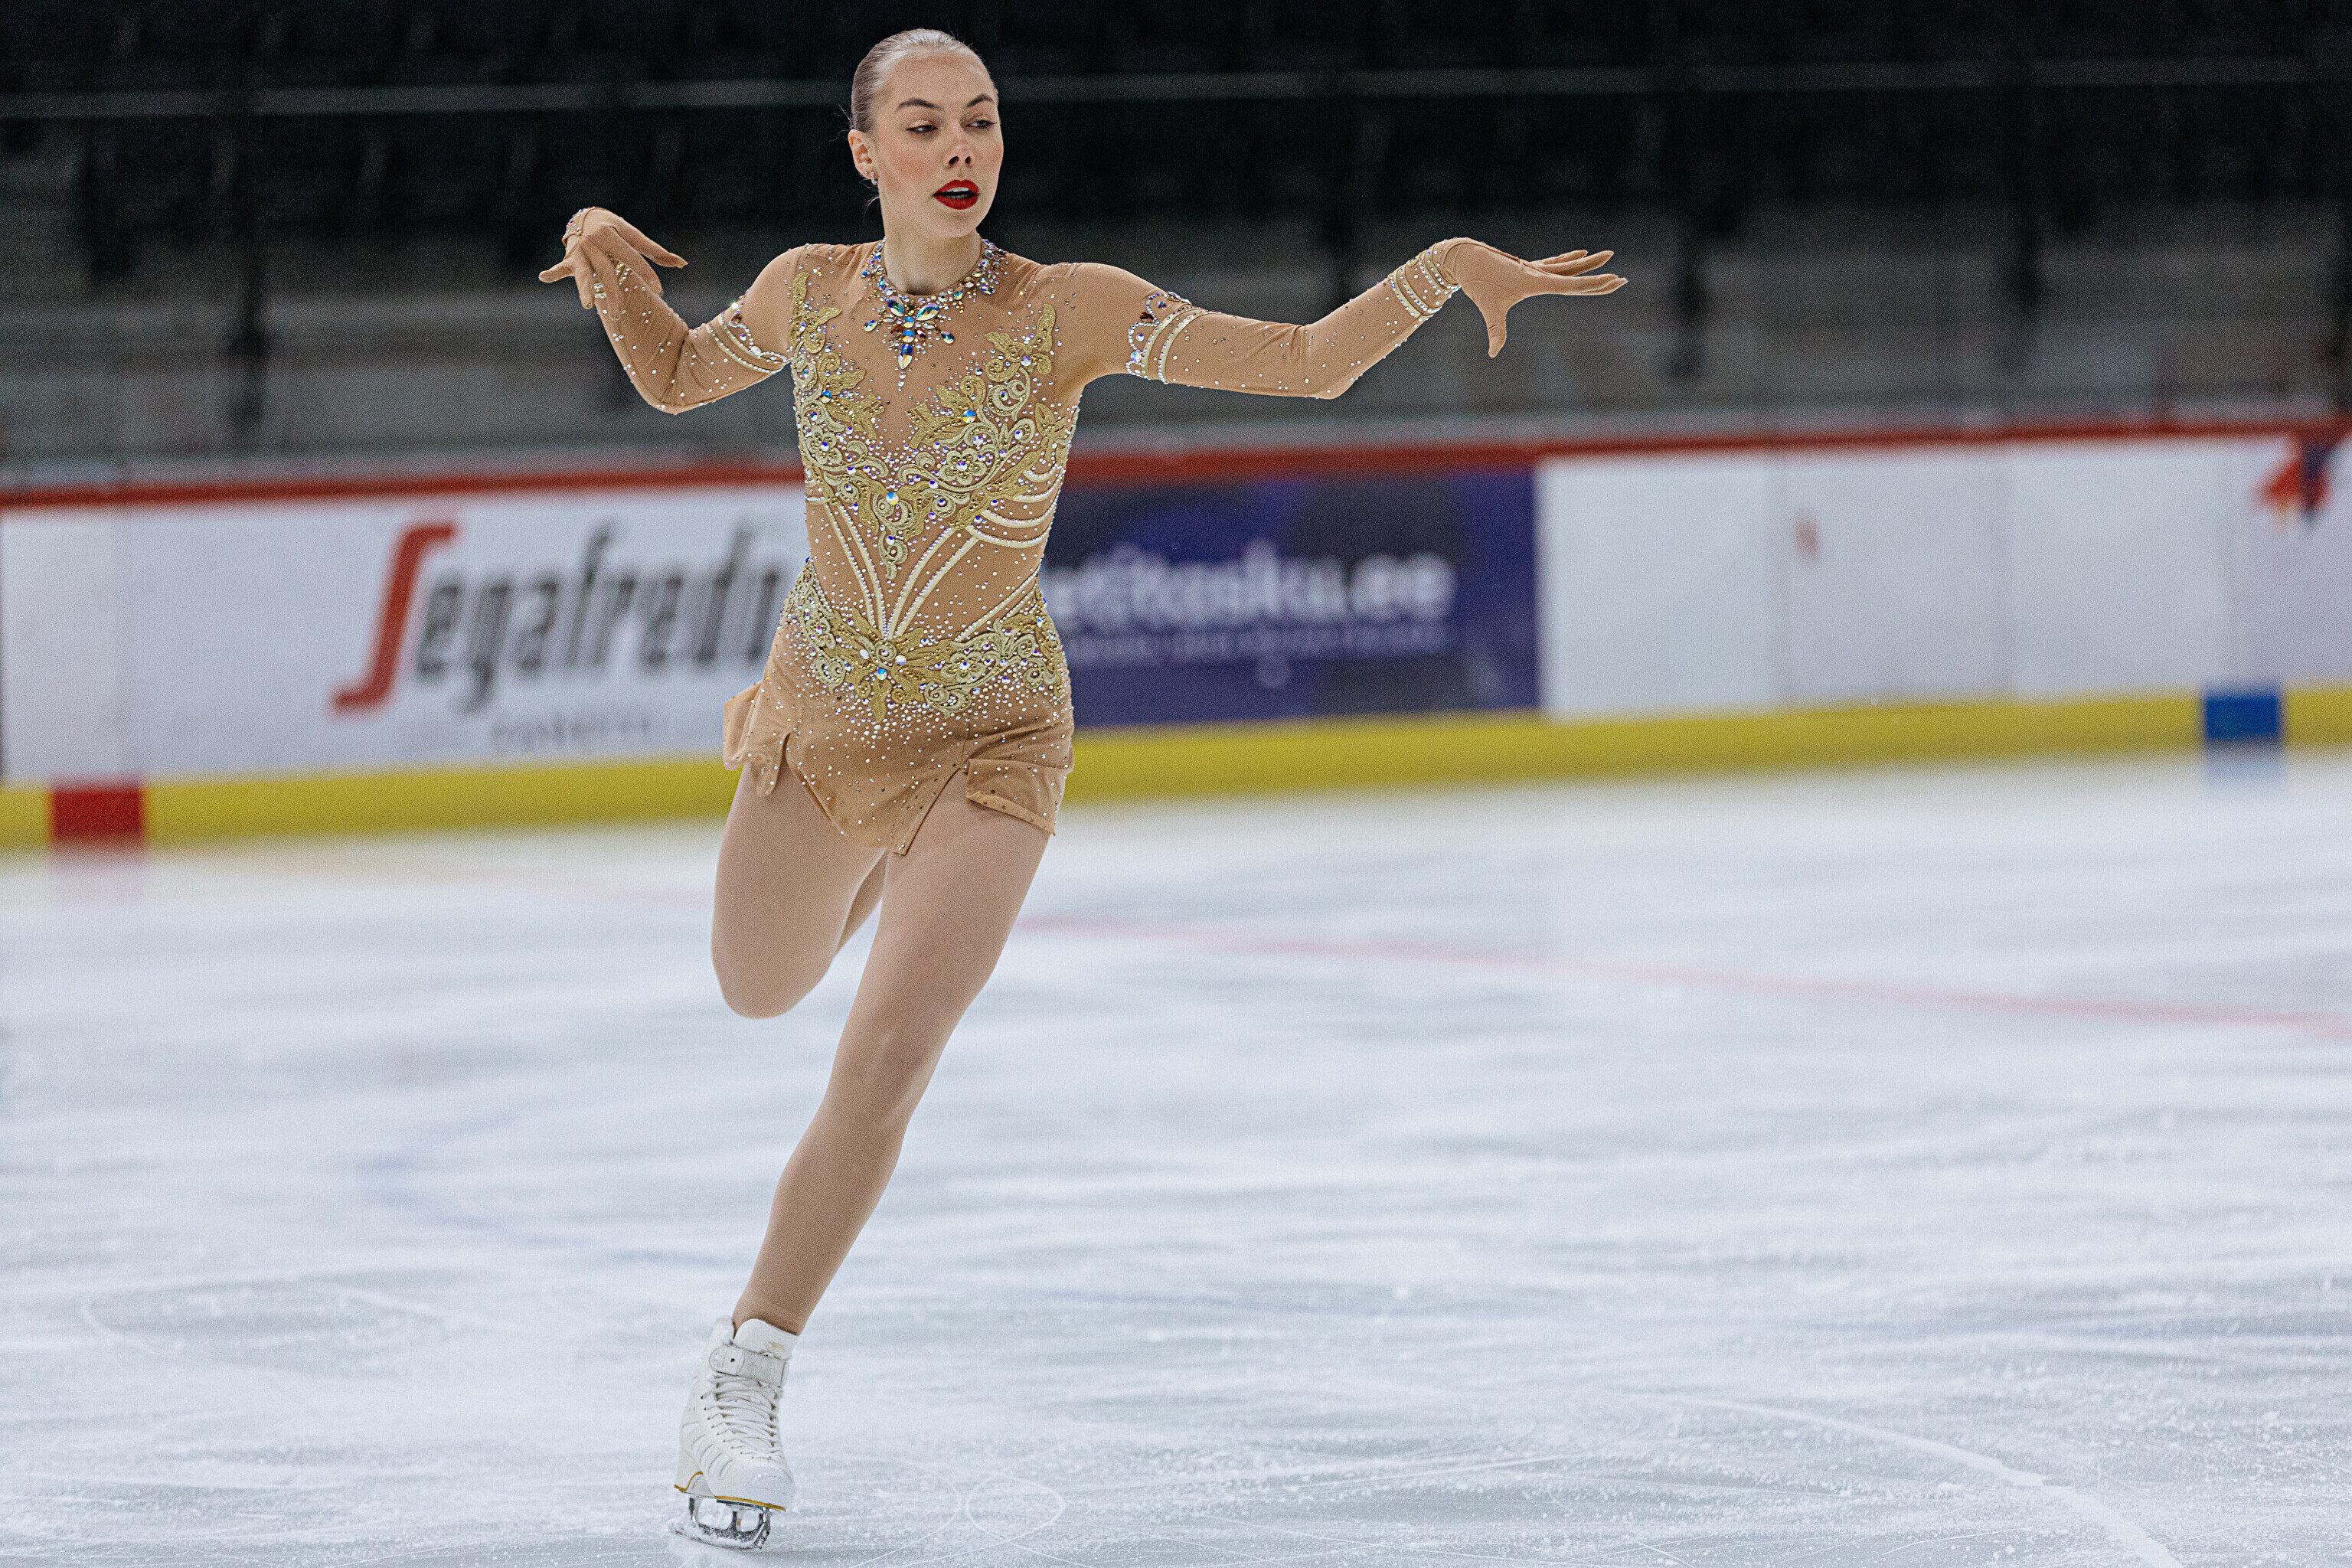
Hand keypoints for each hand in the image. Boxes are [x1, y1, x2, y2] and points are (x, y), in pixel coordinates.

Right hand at [538, 208, 686, 307]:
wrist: (586, 216)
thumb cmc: (616, 230)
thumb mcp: (635, 237)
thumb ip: (657, 252)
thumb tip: (683, 264)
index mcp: (612, 236)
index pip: (632, 257)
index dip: (646, 272)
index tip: (660, 289)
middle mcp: (594, 243)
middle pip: (606, 271)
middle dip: (613, 293)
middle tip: (620, 314)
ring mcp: (580, 251)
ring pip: (583, 273)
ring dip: (584, 290)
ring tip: (587, 306)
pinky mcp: (569, 258)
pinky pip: (560, 267)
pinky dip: (552, 273)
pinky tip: (543, 277)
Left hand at [1441, 240, 1623, 356]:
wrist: (1466, 259)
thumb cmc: (1478, 284)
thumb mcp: (1489, 308)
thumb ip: (1496, 331)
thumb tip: (1493, 354)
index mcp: (1536, 281)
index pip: (1571, 285)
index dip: (1593, 284)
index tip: (1613, 280)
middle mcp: (1539, 273)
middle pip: (1575, 276)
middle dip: (1598, 278)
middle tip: (1622, 279)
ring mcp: (1535, 268)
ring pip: (1568, 266)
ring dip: (1588, 263)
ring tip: (1607, 255)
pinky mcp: (1528, 267)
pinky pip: (1555, 262)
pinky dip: (1569, 259)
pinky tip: (1580, 253)